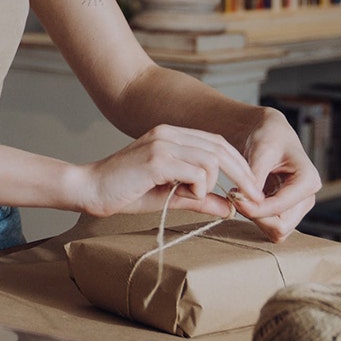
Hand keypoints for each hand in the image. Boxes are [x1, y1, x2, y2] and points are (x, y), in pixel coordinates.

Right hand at [73, 124, 266, 218]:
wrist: (88, 189)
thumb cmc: (123, 192)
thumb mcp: (168, 196)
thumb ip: (199, 198)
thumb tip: (230, 207)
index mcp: (171, 135)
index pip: (217, 142)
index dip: (239, 164)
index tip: (251, 189)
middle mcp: (168, 133)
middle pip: (221, 147)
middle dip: (242, 174)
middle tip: (253, 198)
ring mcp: (162, 144)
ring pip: (211, 160)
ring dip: (210, 185)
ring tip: (193, 198)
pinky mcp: (156, 159)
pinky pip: (196, 172)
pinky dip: (199, 189)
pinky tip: (186, 197)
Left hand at [230, 107, 321, 240]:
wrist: (270, 134)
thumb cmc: (268, 136)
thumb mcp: (261, 151)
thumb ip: (255, 177)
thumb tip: (246, 200)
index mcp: (308, 181)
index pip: (280, 208)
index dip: (254, 208)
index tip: (233, 195)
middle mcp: (307, 198)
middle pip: (280, 227)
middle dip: (255, 216)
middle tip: (235, 197)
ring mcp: (298, 207)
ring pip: (276, 231)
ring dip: (254, 218)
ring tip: (240, 195)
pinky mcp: (287, 211)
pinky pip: (271, 227)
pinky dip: (255, 217)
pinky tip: (245, 199)